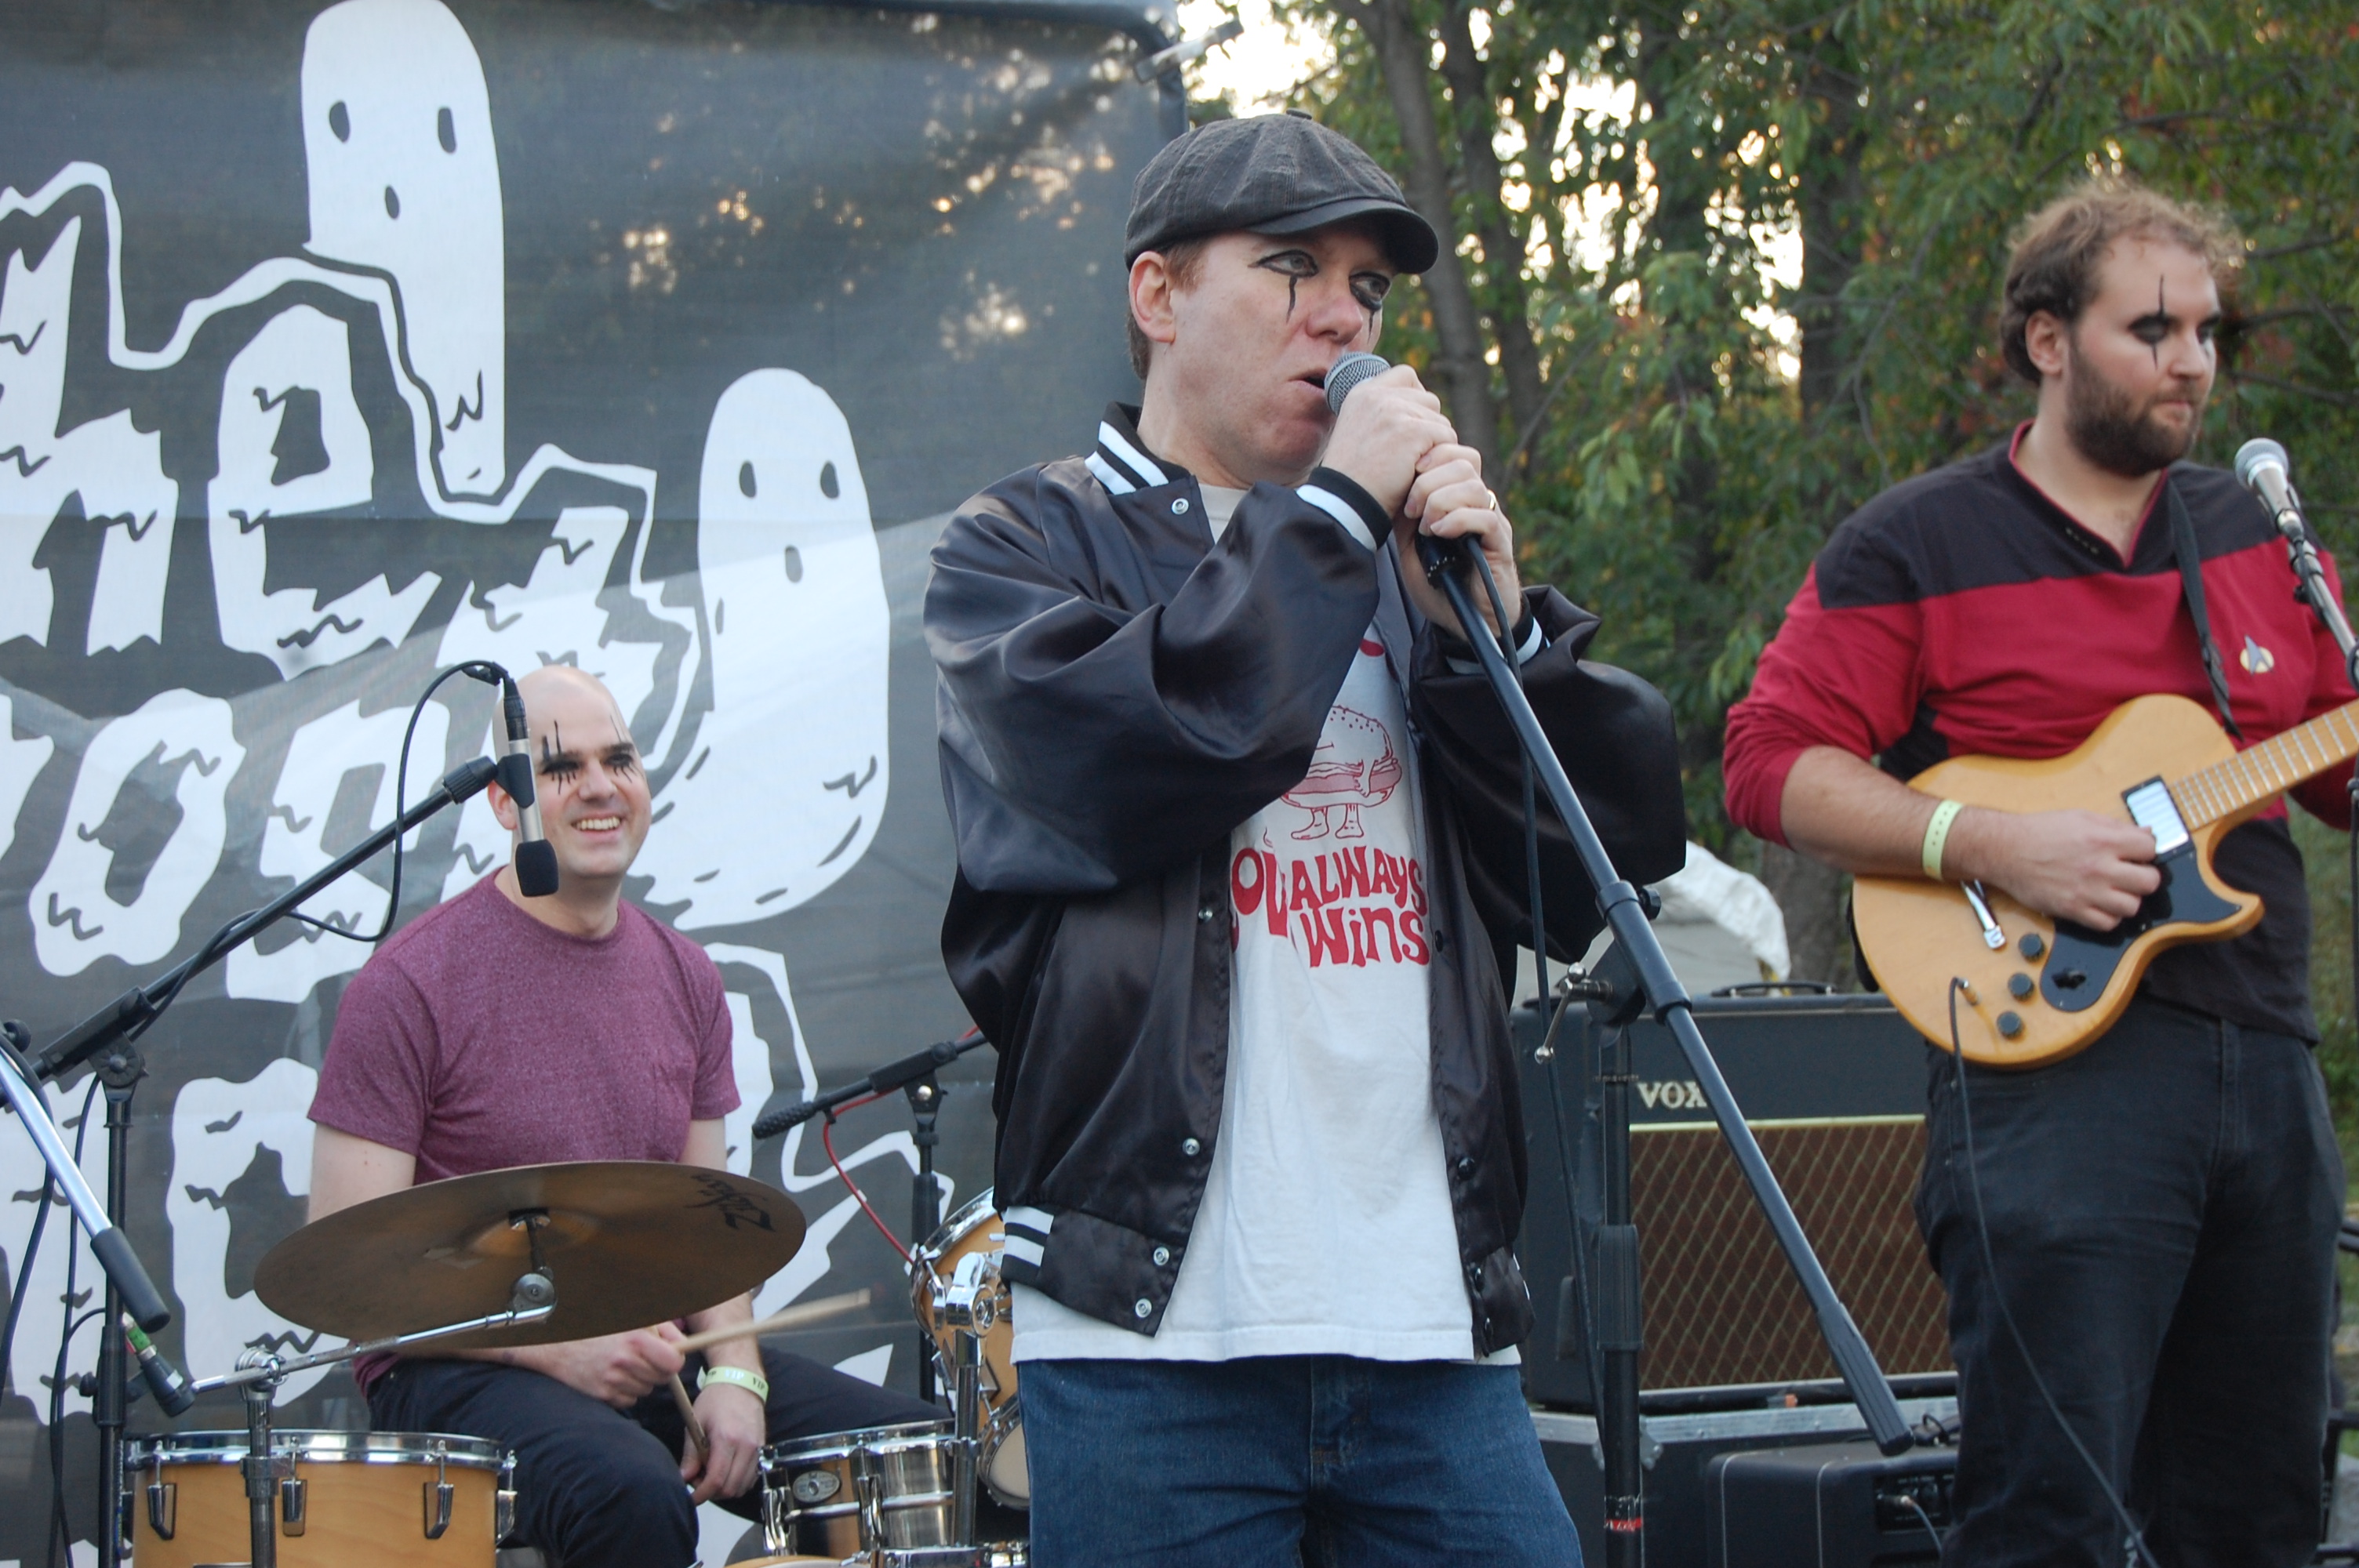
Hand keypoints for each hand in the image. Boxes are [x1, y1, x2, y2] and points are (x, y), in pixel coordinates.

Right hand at [515, 1326, 685, 1408]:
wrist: (559, 1345)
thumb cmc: (599, 1328)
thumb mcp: (634, 1319)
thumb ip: (663, 1329)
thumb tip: (683, 1345)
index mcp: (635, 1338)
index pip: (674, 1361)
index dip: (675, 1359)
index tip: (670, 1355)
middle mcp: (625, 1361)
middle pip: (662, 1378)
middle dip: (658, 1368)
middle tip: (644, 1357)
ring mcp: (613, 1380)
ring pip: (646, 1390)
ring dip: (641, 1379)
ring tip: (625, 1364)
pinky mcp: (603, 1395)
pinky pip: (630, 1400)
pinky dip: (626, 1391)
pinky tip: (615, 1376)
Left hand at [681, 1378, 764, 1501]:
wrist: (741, 1381)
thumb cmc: (716, 1399)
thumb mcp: (697, 1422)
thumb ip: (691, 1453)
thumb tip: (684, 1477)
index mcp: (727, 1438)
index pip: (716, 1479)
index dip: (702, 1494)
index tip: (691, 1497)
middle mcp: (746, 1446)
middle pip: (730, 1488)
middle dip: (712, 1493)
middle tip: (699, 1481)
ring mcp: (757, 1448)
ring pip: (742, 1486)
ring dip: (725, 1489)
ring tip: (711, 1475)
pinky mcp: (762, 1448)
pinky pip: (752, 1477)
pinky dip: (738, 1482)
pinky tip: (726, 1470)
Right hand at [1319, 365, 1455, 517]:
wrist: (1345, 501)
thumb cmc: (1354, 477)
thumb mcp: (1358, 432)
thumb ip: (1382, 413)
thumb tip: (1418, 406)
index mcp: (1362, 393)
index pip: (1405, 375)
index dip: (1416, 398)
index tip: (1412, 426)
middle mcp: (1377, 395)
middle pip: (1428, 399)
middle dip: (1428, 426)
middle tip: (1413, 455)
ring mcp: (1394, 411)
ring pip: (1440, 420)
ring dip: (1434, 445)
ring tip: (1412, 466)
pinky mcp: (1412, 431)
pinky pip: (1445, 437)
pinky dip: (1438, 458)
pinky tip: (1418, 472)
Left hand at [1396, 443, 1520, 640]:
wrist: (1463, 621)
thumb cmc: (1439, 583)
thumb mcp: (1410, 545)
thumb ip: (1405, 517)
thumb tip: (1391, 488)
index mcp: (1458, 497)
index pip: (1452, 453)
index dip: (1429, 457)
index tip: (1405, 479)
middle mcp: (1478, 504)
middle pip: (1463, 463)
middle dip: (1429, 480)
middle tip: (1411, 509)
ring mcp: (1492, 522)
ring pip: (1474, 486)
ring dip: (1441, 501)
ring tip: (1425, 527)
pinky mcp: (1501, 544)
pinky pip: (1487, 518)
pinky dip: (1458, 520)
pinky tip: (1439, 533)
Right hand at [1955, 807, 2159, 929]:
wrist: (2005, 850)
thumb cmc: (2039, 832)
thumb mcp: (2081, 817)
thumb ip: (2116, 827)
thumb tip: (2146, 834)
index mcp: (2103, 839)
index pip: (2150, 848)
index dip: (2145, 851)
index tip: (2137, 853)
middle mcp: (2099, 867)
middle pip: (2149, 882)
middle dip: (2143, 877)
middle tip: (2130, 875)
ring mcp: (2087, 891)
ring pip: (2132, 907)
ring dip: (2127, 899)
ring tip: (2114, 892)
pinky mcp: (2073, 910)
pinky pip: (2108, 924)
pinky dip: (2108, 917)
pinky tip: (2100, 905)